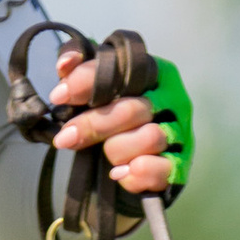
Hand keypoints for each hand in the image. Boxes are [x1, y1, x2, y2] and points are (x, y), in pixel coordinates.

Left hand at [51, 48, 192, 200]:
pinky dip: (136, 174)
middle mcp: (173, 98)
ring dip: (117, 150)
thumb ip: (79, 69)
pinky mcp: (181, 165)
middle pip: (133, 109)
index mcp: (155, 72)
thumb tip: (64, 65)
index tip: (58, 96)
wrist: (131, 158)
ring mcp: (180, 133)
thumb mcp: (95, 88)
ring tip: (105, 156)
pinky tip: (118, 173)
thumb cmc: (111, 114)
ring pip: (150, 138)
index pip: (123, 68)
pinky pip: (160, 170)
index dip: (88, 80)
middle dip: (94, 125)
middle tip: (65, 137)